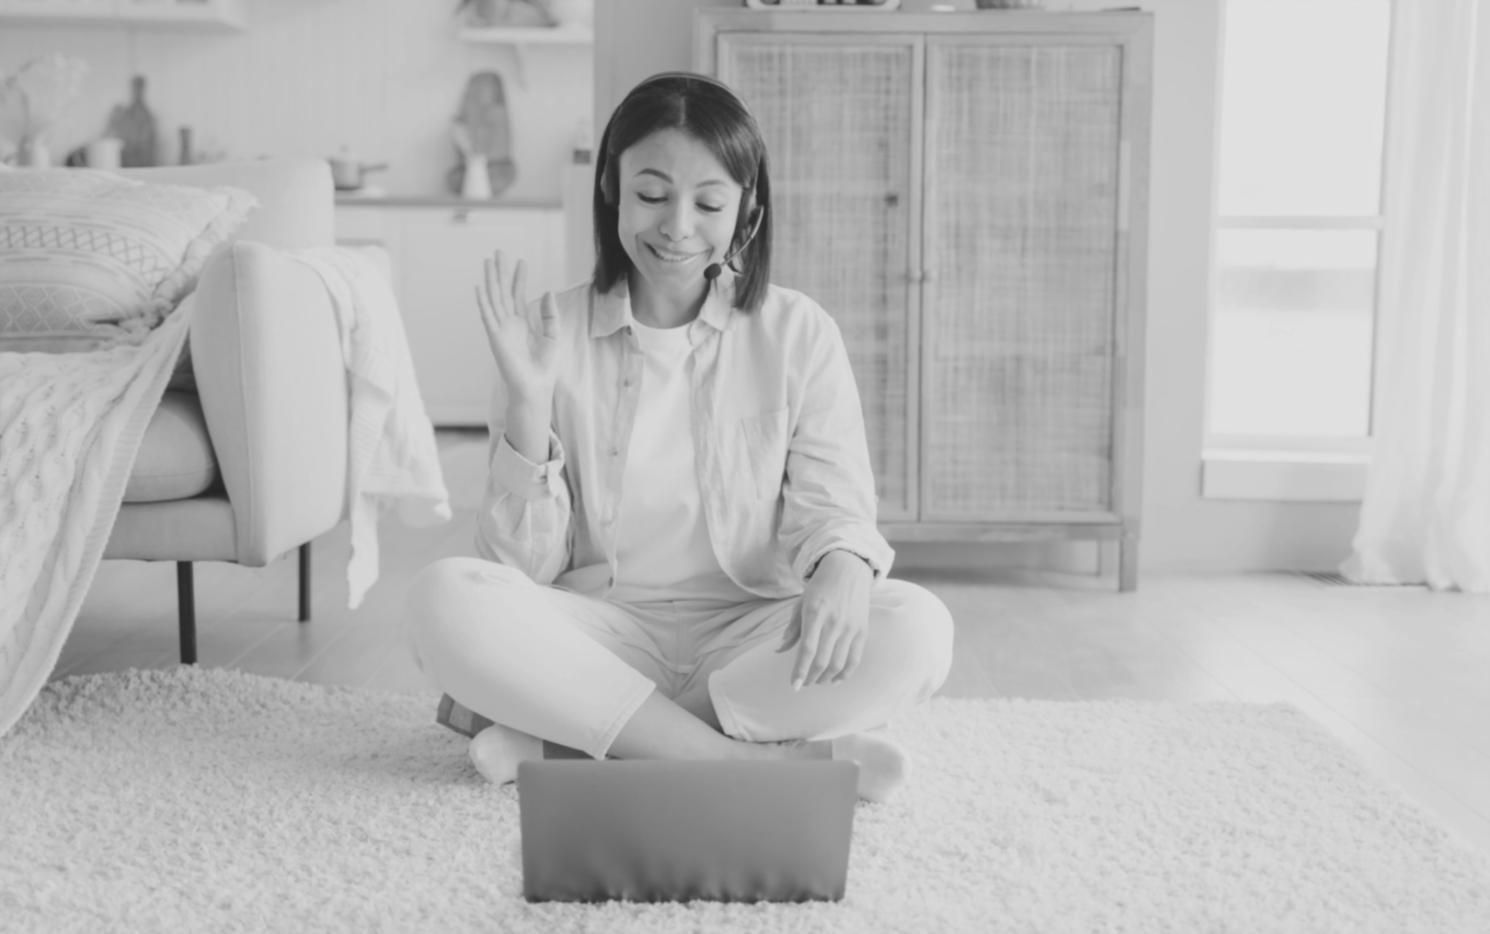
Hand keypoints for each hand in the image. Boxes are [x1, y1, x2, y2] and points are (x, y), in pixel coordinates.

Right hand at [475, 251, 559, 402]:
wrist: (536, 387)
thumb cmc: (544, 367)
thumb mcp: (553, 336)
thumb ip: (550, 315)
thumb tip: (549, 292)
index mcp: (522, 323)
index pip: (518, 295)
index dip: (519, 278)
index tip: (521, 261)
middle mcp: (509, 323)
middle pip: (503, 291)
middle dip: (501, 272)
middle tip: (499, 252)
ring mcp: (501, 329)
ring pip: (494, 298)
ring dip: (491, 280)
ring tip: (489, 261)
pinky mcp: (495, 337)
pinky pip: (487, 316)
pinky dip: (483, 301)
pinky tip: (480, 287)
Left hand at [777, 551, 872, 688]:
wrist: (848, 569)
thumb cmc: (820, 587)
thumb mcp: (801, 603)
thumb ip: (792, 628)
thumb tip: (779, 651)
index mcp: (814, 613)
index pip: (807, 650)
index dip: (799, 671)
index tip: (794, 686)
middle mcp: (834, 621)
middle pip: (822, 661)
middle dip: (810, 677)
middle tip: (803, 684)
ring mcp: (850, 627)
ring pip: (838, 664)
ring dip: (826, 678)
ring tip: (817, 681)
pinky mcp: (862, 631)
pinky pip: (854, 659)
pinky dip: (845, 674)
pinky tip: (835, 680)